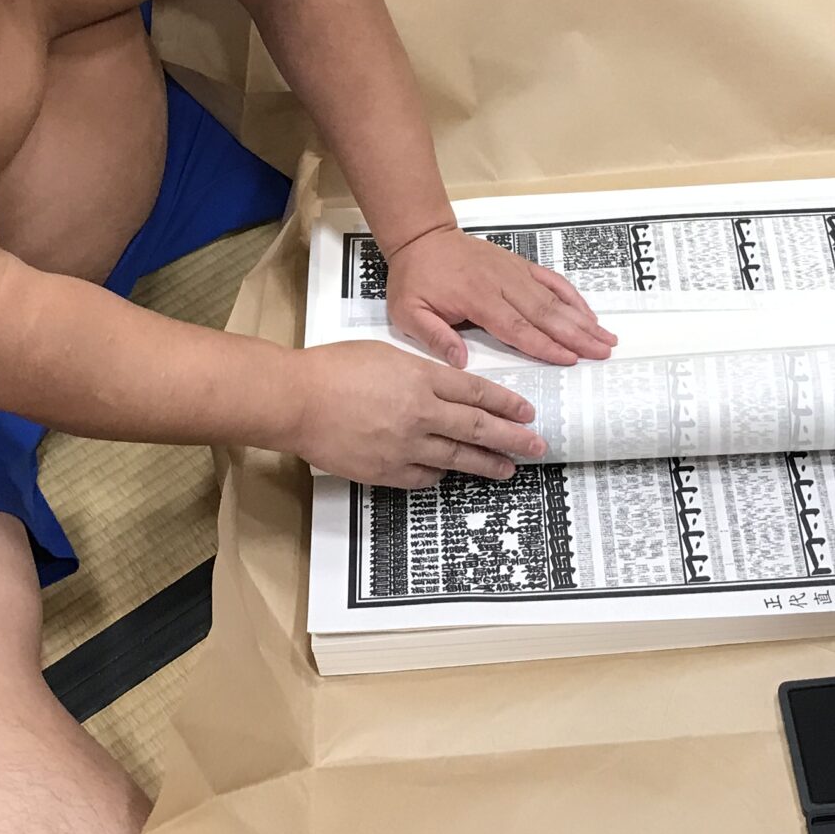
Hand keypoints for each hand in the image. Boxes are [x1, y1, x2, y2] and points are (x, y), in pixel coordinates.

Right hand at [288, 341, 548, 485]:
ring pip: (457, 458)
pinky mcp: (386, 471)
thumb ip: (419, 373)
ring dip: (486, 464)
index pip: (476, 392)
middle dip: (512, 439)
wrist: (297, 400)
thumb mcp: (385, 356)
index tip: (527, 412)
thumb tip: (442, 389)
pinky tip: (449, 474)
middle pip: (477, 428)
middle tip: (537, 447)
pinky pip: (424, 477)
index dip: (505, 404)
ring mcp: (405, 446)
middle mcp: (420, 414)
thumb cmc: (332, 369)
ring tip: (507, 469)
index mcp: (421, 379)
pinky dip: (440, 475)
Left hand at [383, 225, 615, 366]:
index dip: (545, 345)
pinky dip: (571, 296)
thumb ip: (434, 336)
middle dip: (576, 335)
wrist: (423, 237)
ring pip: (553, 299)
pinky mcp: (519, 265)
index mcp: (477, 299)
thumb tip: (460, 362)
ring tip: (606, 336)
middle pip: (545, 314)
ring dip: (581, 318)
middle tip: (603, 352)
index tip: (569, 358)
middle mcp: (502, 284)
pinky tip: (588, 312)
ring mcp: (514, 272)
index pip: (517, 328)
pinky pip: (551, 280)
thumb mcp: (408, 312)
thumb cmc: (415, 278)